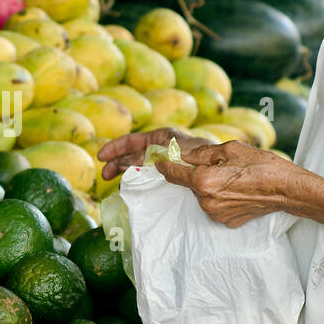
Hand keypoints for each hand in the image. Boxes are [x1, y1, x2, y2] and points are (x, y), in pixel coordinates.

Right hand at [97, 128, 211, 179]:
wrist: (223, 169)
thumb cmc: (199, 155)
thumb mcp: (167, 152)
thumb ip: (146, 156)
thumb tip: (125, 162)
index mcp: (161, 137)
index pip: (131, 141)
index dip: (115, 148)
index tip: (101, 158)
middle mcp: (162, 148)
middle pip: (132, 153)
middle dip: (117, 162)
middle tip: (105, 175)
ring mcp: (166, 161)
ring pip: (140, 165)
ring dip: (126, 171)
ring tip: (114, 181)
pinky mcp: (171, 174)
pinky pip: (150, 175)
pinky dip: (139, 178)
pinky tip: (134, 186)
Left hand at [155, 140, 323, 228]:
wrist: (287, 189)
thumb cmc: (261, 165)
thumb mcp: (230, 149)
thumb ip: (201, 153)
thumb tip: (183, 155)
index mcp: (203, 181)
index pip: (173, 174)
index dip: (165, 165)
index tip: (160, 161)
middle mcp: (205, 202)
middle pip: (190, 185)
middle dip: (197, 174)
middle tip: (218, 166)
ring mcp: (216, 214)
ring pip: (203, 196)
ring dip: (210, 186)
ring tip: (233, 179)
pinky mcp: (226, 222)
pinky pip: (215, 206)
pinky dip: (221, 198)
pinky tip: (238, 191)